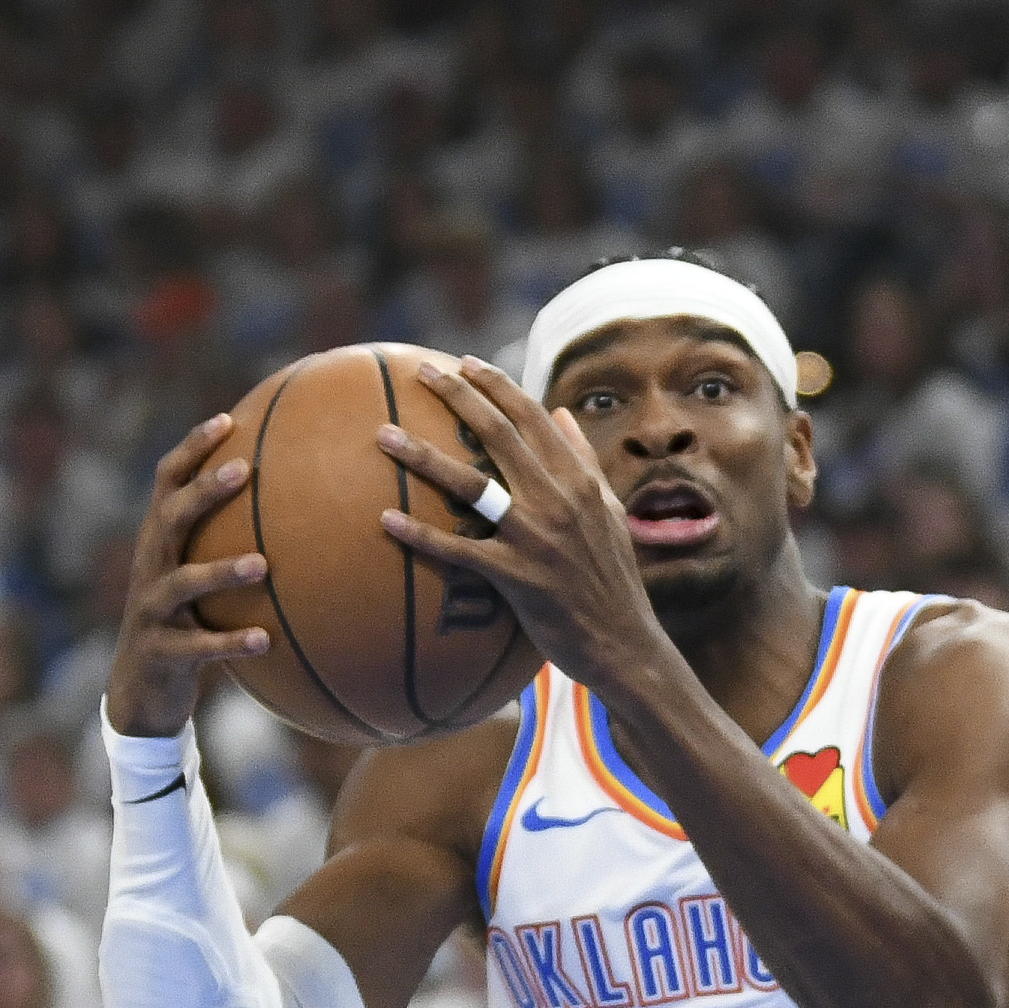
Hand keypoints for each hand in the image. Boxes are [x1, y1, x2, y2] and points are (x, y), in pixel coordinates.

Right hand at [104, 409, 271, 738]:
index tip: (229, 420)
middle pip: (170, 517)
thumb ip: (227, 541)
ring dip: (222, 570)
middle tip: (245, 470)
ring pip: (183, 582)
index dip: (193, 449)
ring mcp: (151, 610)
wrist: (140, 689)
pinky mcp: (161, 652)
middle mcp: (149, 567)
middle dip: (205, 491)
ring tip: (264, 564)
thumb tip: (297, 503)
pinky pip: (199, 647)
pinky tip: (267, 642)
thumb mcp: (197, 578)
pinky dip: (231, 643)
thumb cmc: (184, 622)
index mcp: (158, 541)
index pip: (167, 481)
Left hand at [379, 357, 670, 695]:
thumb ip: (584, 462)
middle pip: (498, 434)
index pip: (533, 417)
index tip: (465, 363)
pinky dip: (420, 534)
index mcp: (578, 480)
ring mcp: (535, 537)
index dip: (497, 385)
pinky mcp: (515, 578)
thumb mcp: (610, 512)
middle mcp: (556, 500)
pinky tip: (386, 519)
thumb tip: (561, 414)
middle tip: (419, 372)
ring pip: (470, 485)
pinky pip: (458, 550)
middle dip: (456, 396)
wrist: (624, 643)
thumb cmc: (614, 580)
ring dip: (423, 456)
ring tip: (383, 435)